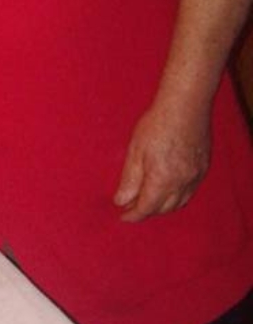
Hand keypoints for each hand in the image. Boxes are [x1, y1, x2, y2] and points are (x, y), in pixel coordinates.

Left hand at [112, 101, 210, 221]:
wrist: (184, 107)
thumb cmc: (156, 125)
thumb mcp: (135, 152)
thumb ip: (129, 179)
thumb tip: (121, 200)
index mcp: (162, 180)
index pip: (147, 208)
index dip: (133, 215)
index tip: (122, 216)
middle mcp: (182, 183)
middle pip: (164, 208)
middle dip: (147, 211)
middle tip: (131, 207)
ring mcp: (195, 176)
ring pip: (179, 202)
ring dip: (162, 206)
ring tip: (146, 200)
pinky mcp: (202, 168)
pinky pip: (189, 191)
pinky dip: (176, 196)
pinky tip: (166, 189)